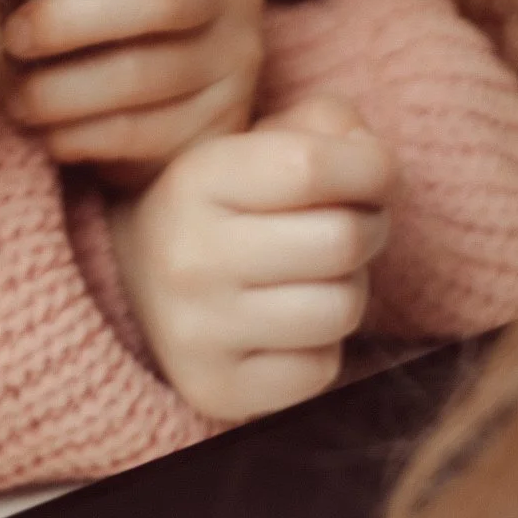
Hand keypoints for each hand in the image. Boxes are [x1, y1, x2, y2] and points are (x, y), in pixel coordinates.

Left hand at [1, 0, 265, 182]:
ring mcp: (236, 68)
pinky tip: (46, 130)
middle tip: (13, 37)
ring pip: (144, 76)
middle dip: (72, 19)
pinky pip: (140, 134)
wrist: (166, 115)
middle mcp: (236, 0)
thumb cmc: (113, 23)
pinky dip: (79, 134)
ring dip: (62, 89)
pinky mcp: (217, 131)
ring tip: (15, 95)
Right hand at [106, 95, 393, 421]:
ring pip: (340, 309)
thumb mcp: (265, 138)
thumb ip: (329, 126)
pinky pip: (320, 369)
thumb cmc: (231, 198)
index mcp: (198, 177)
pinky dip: (325, 344)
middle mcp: (187, 256)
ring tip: (324, 273)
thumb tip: (374, 164)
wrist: (139, 280)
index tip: (378, 173)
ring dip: (352, 287)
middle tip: (357, 223)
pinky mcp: (215, 391)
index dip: (371, 167)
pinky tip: (294, 322)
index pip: (312, 167)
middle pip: (341, 241)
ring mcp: (197, 332)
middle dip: (372, 226)